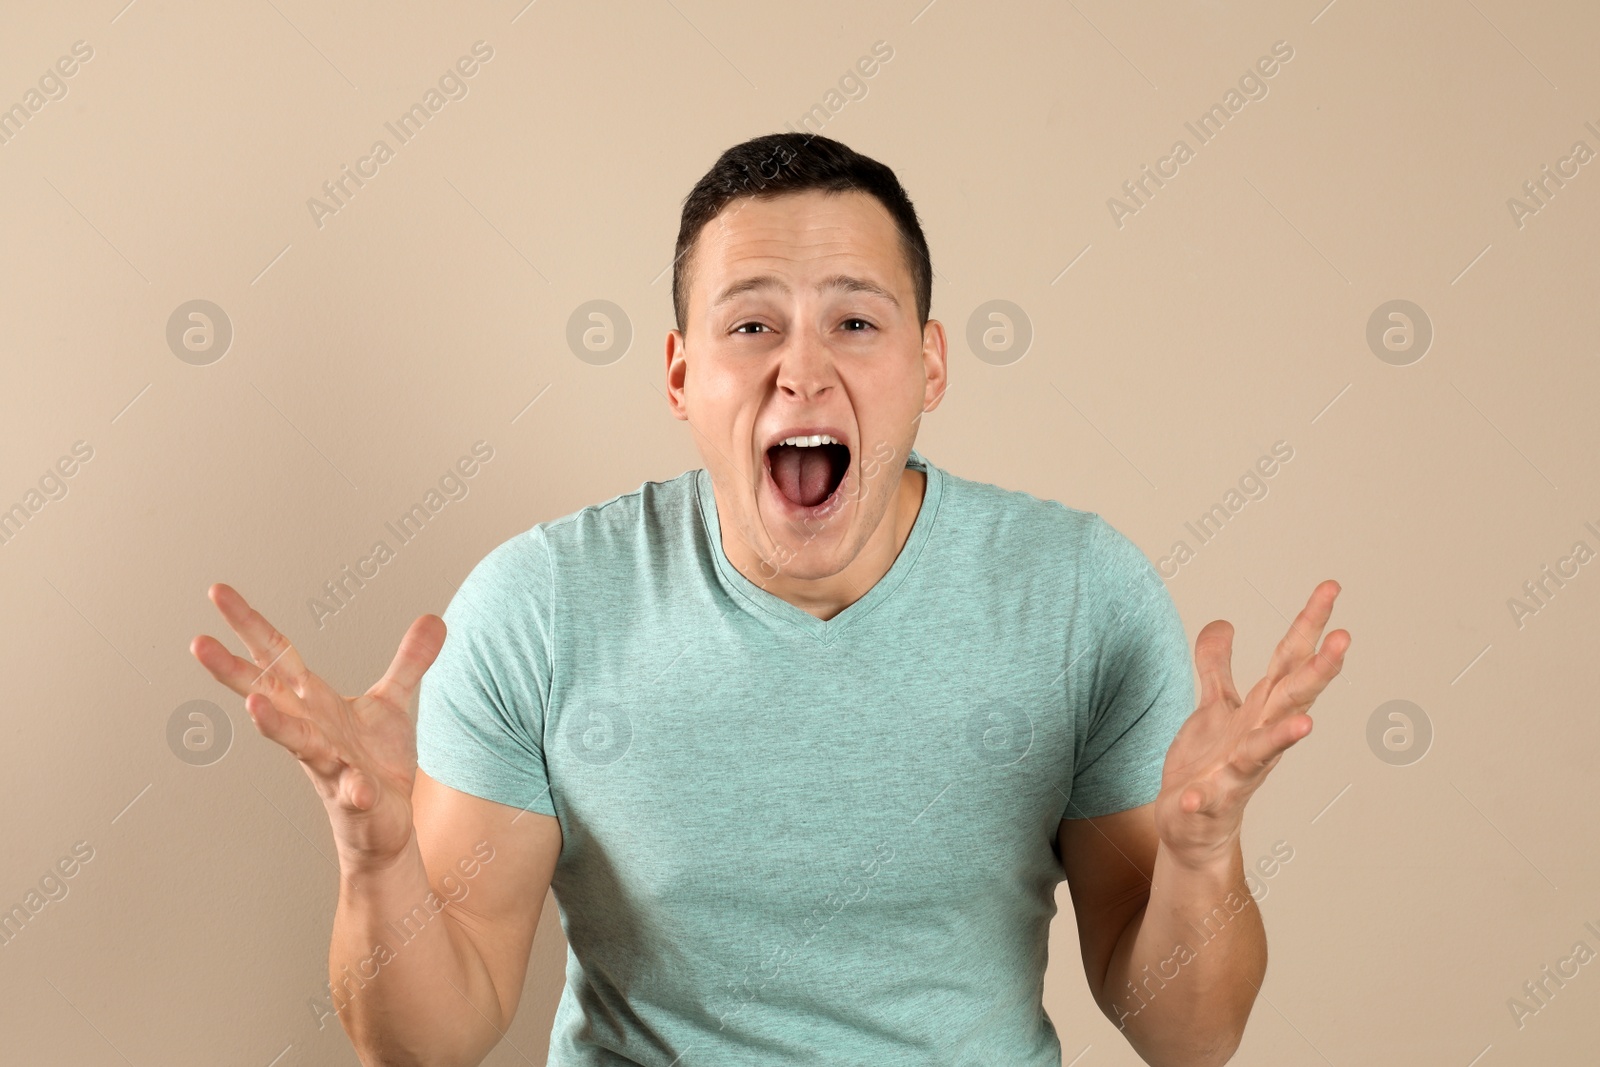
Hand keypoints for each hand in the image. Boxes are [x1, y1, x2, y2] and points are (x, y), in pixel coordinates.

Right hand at [190, 583, 445, 870]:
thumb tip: (434, 619)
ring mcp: (328, 765)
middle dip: (231, 669)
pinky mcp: (354, 799)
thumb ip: (409, 662)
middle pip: (266, 692)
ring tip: (253, 705)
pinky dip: (353, 788)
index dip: (248, 623)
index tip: (217, 591)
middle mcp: (310, 730)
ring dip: (274, 724)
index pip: (275, 656)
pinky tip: (357, 787)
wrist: (385, 826)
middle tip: (197, 642)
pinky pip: (351, 792)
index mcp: (312, 702)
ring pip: (296, 741)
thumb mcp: (391, 704)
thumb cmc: (373, 764)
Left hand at [1153, 580, 1349, 869]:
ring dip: (1282, 737)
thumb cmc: (1210, 766)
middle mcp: (1256, 739)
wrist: (1194, 830)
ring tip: (1306, 725)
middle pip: (1291, 699)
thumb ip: (1217, 666)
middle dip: (1318, 671)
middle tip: (1344, 639)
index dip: (1309, 623)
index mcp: (1259, 712)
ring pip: (1263, 752)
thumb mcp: (1212, 708)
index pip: (1290, 660)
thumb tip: (1224, 623)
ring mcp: (1235, 773)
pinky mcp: (1206, 804)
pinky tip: (1194, 795)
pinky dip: (1201, 798)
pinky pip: (1206, 800)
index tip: (1331, 587)